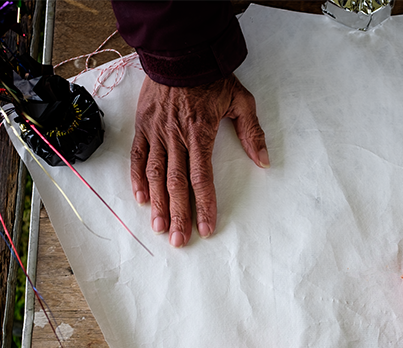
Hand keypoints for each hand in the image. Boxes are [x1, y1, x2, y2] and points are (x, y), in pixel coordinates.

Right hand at [131, 74, 269, 246]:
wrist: (180, 53)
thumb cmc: (212, 78)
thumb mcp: (240, 101)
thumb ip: (252, 132)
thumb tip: (264, 161)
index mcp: (200, 133)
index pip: (202, 178)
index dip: (204, 205)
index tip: (206, 228)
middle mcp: (175, 137)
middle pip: (176, 184)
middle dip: (178, 214)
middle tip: (179, 240)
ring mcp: (156, 132)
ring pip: (155, 174)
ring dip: (157, 203)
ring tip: (159, 228)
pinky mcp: (143, 126)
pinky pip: (138, 156)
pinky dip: (138, 178)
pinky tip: (141, 199)